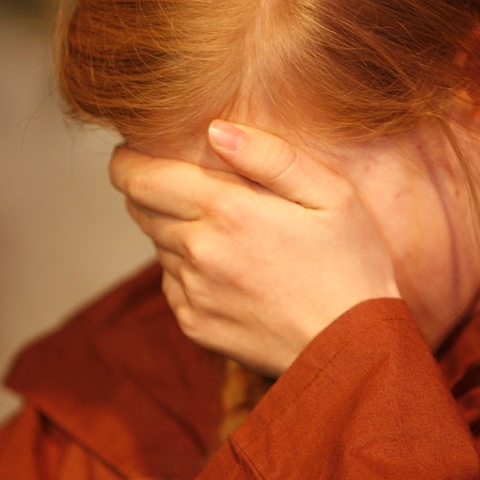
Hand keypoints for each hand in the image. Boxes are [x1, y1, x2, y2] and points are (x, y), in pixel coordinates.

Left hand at [109, 120, 401, 375]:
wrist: (352, 350)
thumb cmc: (351, 264)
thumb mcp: (331, 194)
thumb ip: (270, 155)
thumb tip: (216, 130)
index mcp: (226, 210)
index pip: (139, 177)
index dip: (126, 161)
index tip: (132, 154)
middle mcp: (197, 251)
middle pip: (140, 209)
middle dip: (151, 192)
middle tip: (191, 189)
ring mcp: (192, 292)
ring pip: (158, 246)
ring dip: (176, 232)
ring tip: (227, 235)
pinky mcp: (194, 325)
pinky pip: (173, 284)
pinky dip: (189, 272)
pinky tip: (233, 274)